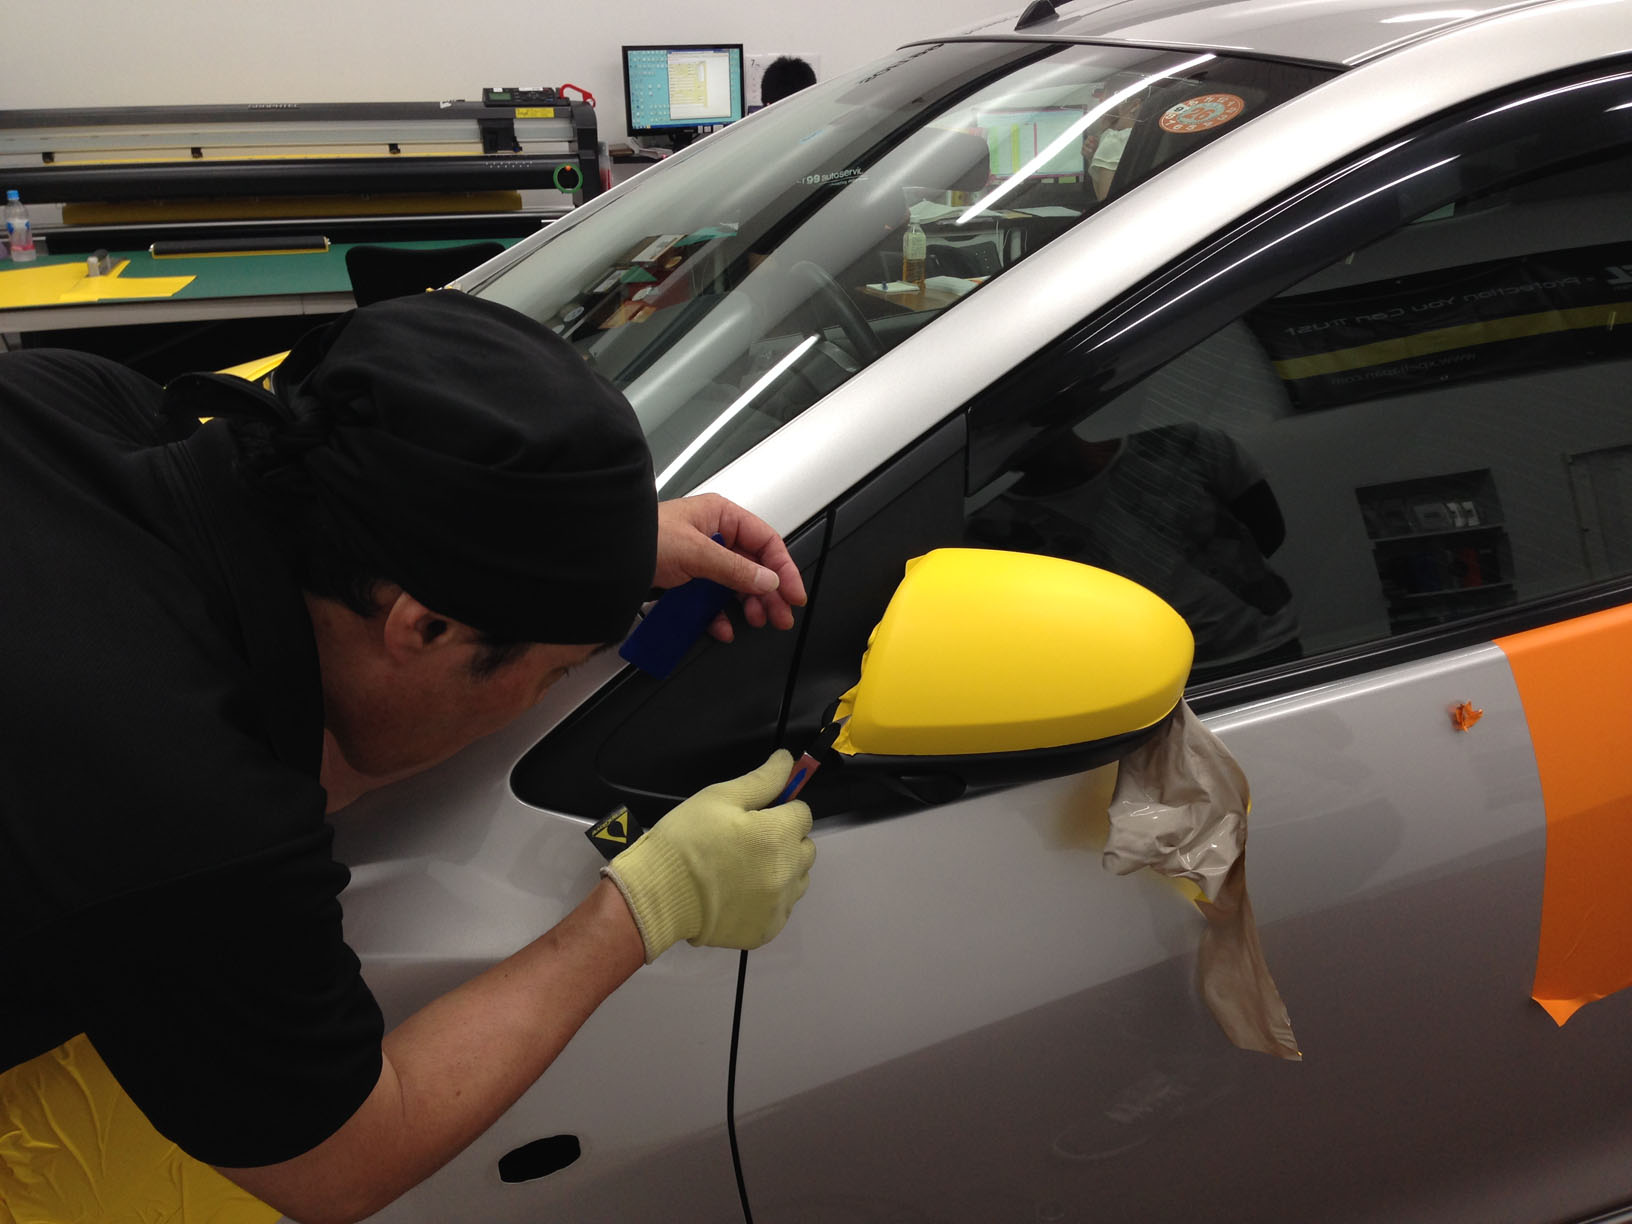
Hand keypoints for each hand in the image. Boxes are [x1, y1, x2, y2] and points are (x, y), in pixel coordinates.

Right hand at [600, 750, 815, 962]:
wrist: (657, 895)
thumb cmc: (686, 839)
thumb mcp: (719, 798)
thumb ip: (762, 780)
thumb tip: (788, 759)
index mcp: (778, 834)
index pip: (802, 814)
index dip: (781, 810)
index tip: (757, 816)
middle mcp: (788, 871)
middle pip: (805, 847)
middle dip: (785, 840)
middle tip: (750, 842)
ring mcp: (780, 904)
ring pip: (798, 879)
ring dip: (782, 870)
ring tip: (745, 870)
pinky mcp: (768, 930)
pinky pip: (782, 908)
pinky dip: (769, 900)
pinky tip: (741, 895)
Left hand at [655, 494, 807, 641]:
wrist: (603, 556)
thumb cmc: (641, 537)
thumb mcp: (696, 552)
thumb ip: (735, 569)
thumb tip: (768, 581)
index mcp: (721, 515)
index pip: (766, 541)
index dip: (783, 568)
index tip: (793, 593)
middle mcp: (713, 534)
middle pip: (754, 566)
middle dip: (769, 592)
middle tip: (780, 617)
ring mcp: (699, 558)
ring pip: (735, 584)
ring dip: (748, 605)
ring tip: (755, 621)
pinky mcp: (685, 579)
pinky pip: (711, 598)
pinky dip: (719, 615)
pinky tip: (722, 627)